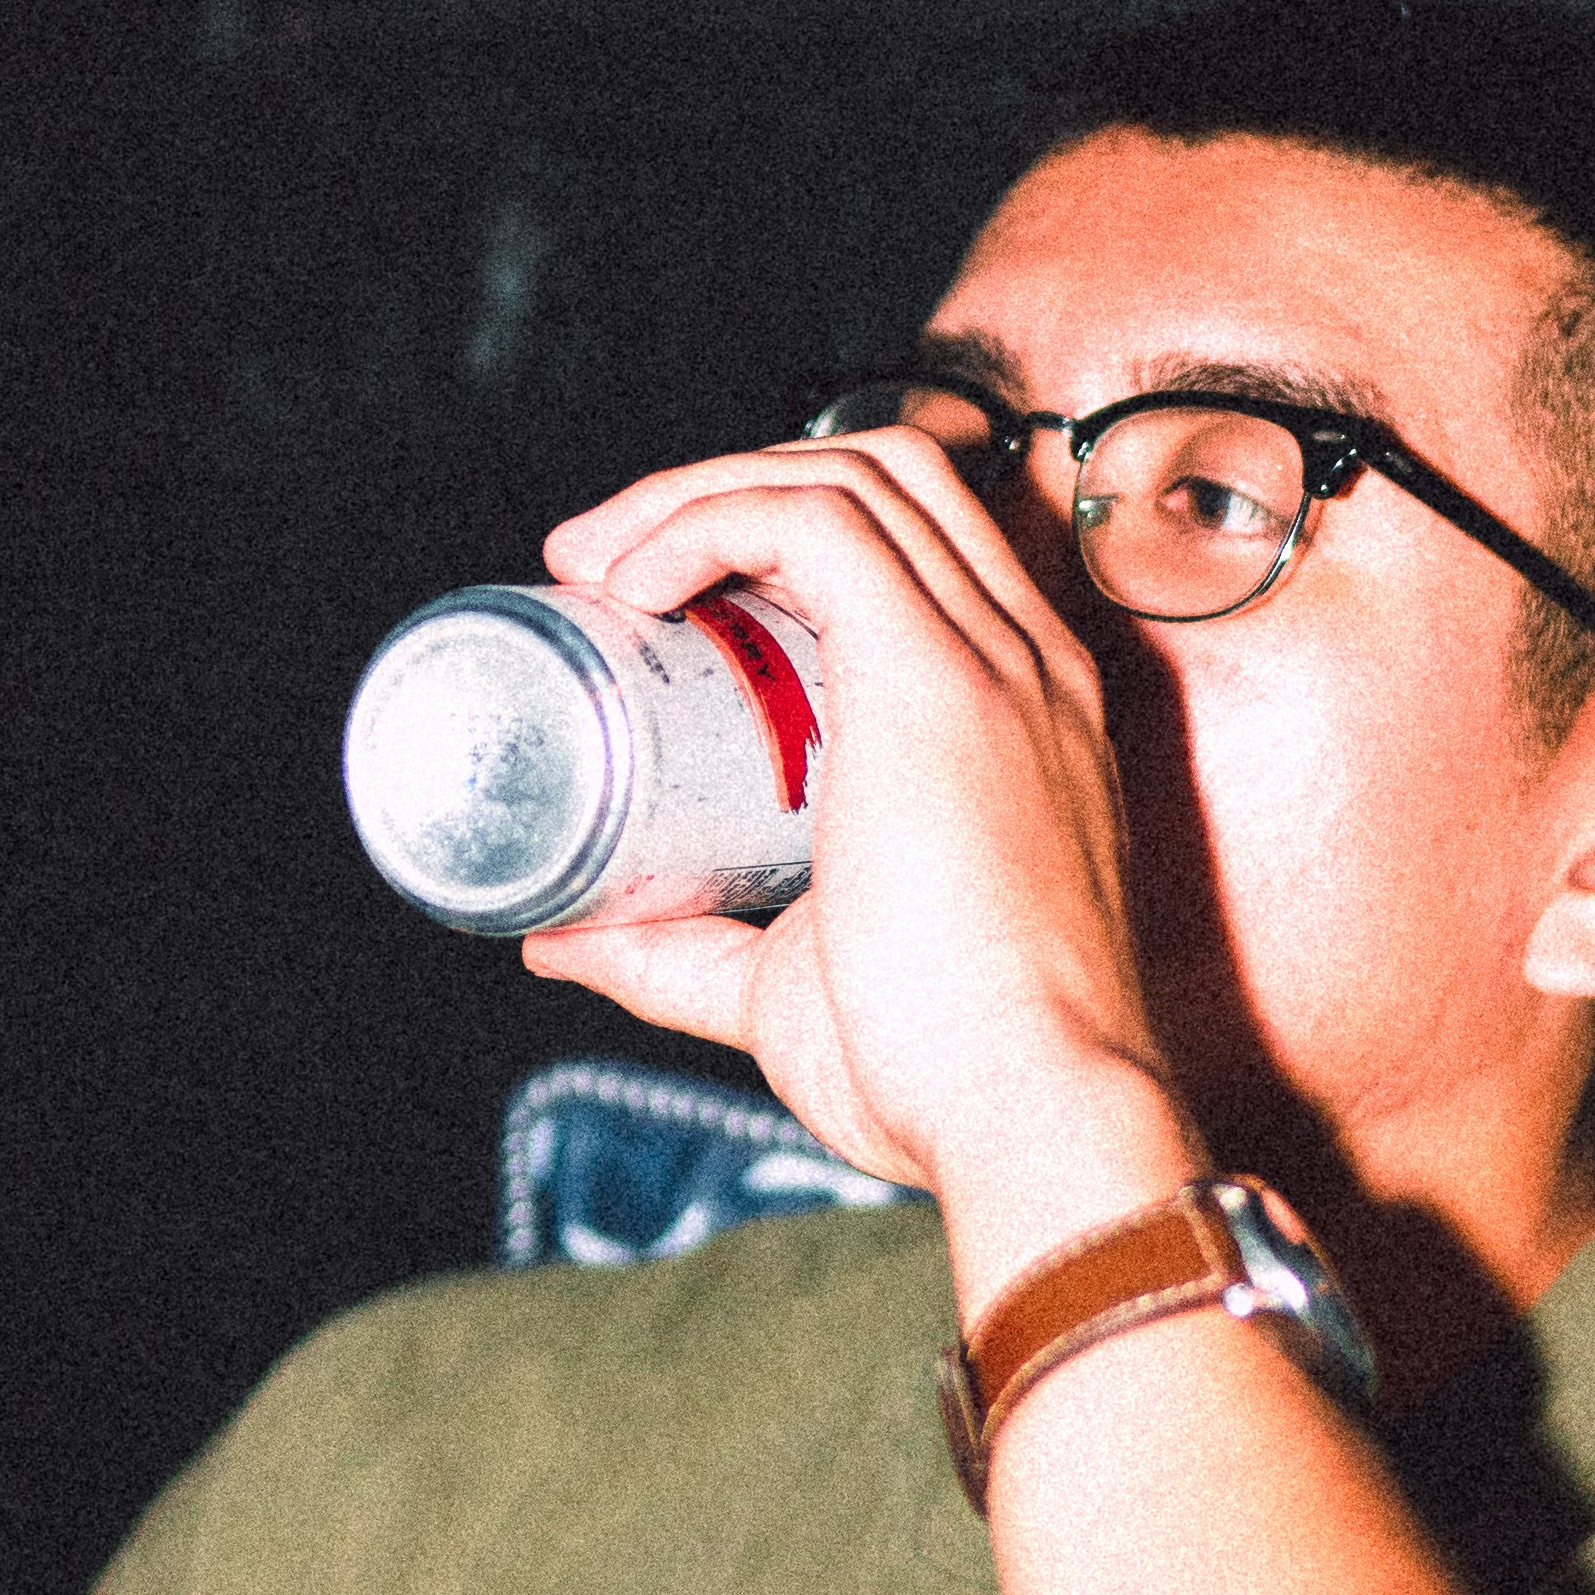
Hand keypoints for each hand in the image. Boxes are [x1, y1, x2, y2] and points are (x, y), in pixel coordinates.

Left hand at [526, 425, 1196, 1264]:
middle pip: (879, 478)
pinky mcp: (937, 680)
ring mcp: (993, 662)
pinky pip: (813, 523)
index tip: (654, 598)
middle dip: (723, 486)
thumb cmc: (942, 1079)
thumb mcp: (785, 993)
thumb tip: (559, 937)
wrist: (1035, 1117)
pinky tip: (636, 576)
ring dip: (701, 489)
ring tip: (599, 562)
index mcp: (1020, 717)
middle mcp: (1025, 663)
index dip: (774, 532)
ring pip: (845, 476)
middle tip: (600, 567)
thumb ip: (685, 960)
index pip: (914, 543)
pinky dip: (709, 516)